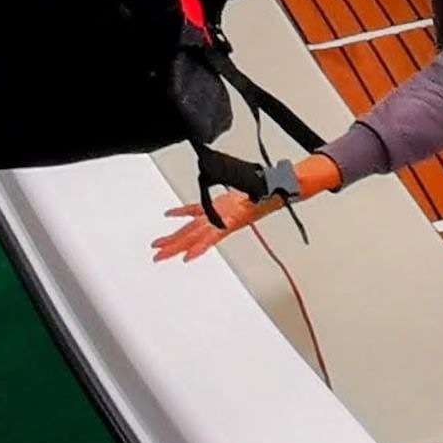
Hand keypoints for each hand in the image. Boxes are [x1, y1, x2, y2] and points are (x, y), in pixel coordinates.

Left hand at [151, 154, 337, 258]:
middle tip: (158, 256)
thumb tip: (283, 184)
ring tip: (158, 246)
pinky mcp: (218, 205)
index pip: (215, 234)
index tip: (187, 257)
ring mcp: (219, 214)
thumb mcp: (272, 190)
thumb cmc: (275, 191)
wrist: (279, 189)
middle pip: (196, 235)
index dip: (201, 246)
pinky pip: (196, 211)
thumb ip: (272, 188)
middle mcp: (223, 219)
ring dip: (175, 237)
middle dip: (176, 246)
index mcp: (234, 217)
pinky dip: (182, 212)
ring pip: (192, 228)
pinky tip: (170, 215)